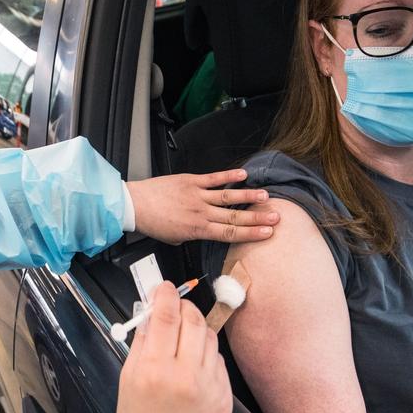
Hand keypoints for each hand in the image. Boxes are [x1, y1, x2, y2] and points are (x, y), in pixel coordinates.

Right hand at [115, 282, 232, 412]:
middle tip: (175, 310)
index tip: (163, 288)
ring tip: (182, 343)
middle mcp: (185, 375)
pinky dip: (206, 356)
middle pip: (193, 319)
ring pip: (209, 337)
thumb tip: (152, 312)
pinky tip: (193, 368)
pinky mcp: (225, 397)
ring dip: (196, 331)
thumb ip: (142, 343)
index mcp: (154, 370)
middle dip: (183, 308)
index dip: (165, 294)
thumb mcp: (128, 380)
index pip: (167, 315)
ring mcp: (209, 386)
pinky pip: (218, 361)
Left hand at [126, 169, 279, 244]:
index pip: (230, 233)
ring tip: (266, 196)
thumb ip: (193, 235)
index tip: (267, 233)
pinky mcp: (191, 181)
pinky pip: (213, 178)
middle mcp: (201, 213)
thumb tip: (202, 232)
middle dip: (257, 218)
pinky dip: (229, 175)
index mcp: (198, 230)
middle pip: (235, 216)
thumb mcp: (175, 239)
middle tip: (276, 217)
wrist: (136, 206)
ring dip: (249, 197)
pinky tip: (244, 174)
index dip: (251, 234)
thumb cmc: (153, 223)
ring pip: (228, 197)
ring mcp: (197, 195)